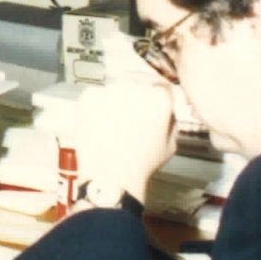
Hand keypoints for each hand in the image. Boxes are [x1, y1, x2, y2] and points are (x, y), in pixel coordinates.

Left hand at [74, 78, 176, 203]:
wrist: (111, 174)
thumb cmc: (143, 162)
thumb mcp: (171, 143)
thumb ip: (171, 120)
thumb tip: (165, 108)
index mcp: (159, 98)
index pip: (159, 89)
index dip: (154, 102)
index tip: (148, 111)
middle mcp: (135, 88)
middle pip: (136, 86)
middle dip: (134, 100)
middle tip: (129, 120)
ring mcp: (110, 90)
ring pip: (115, 90)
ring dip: (115, 101)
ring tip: (113, 125)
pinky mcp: (89, 95)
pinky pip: (95, 95)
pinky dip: (96, 106)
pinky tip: (100, 123)